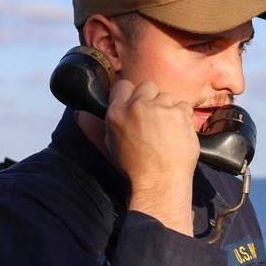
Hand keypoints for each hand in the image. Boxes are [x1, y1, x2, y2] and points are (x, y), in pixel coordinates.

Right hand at [104, 79, 199, 233]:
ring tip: (167, 129)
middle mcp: (137, 107)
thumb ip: (104, 123)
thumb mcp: (111, 143)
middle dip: (152, 98)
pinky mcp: (179, 114)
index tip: (138, 104)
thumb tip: (81, 114)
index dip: (132, 94)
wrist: (160, 181)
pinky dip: (183, 117)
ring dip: (169, 109)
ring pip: (167, 96)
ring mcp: (160, 109)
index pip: (123, 85)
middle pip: (148, 86)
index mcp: (117, 112)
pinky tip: (178, 132)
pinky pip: (184, 106)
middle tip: (155, 118)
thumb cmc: (136, 166)